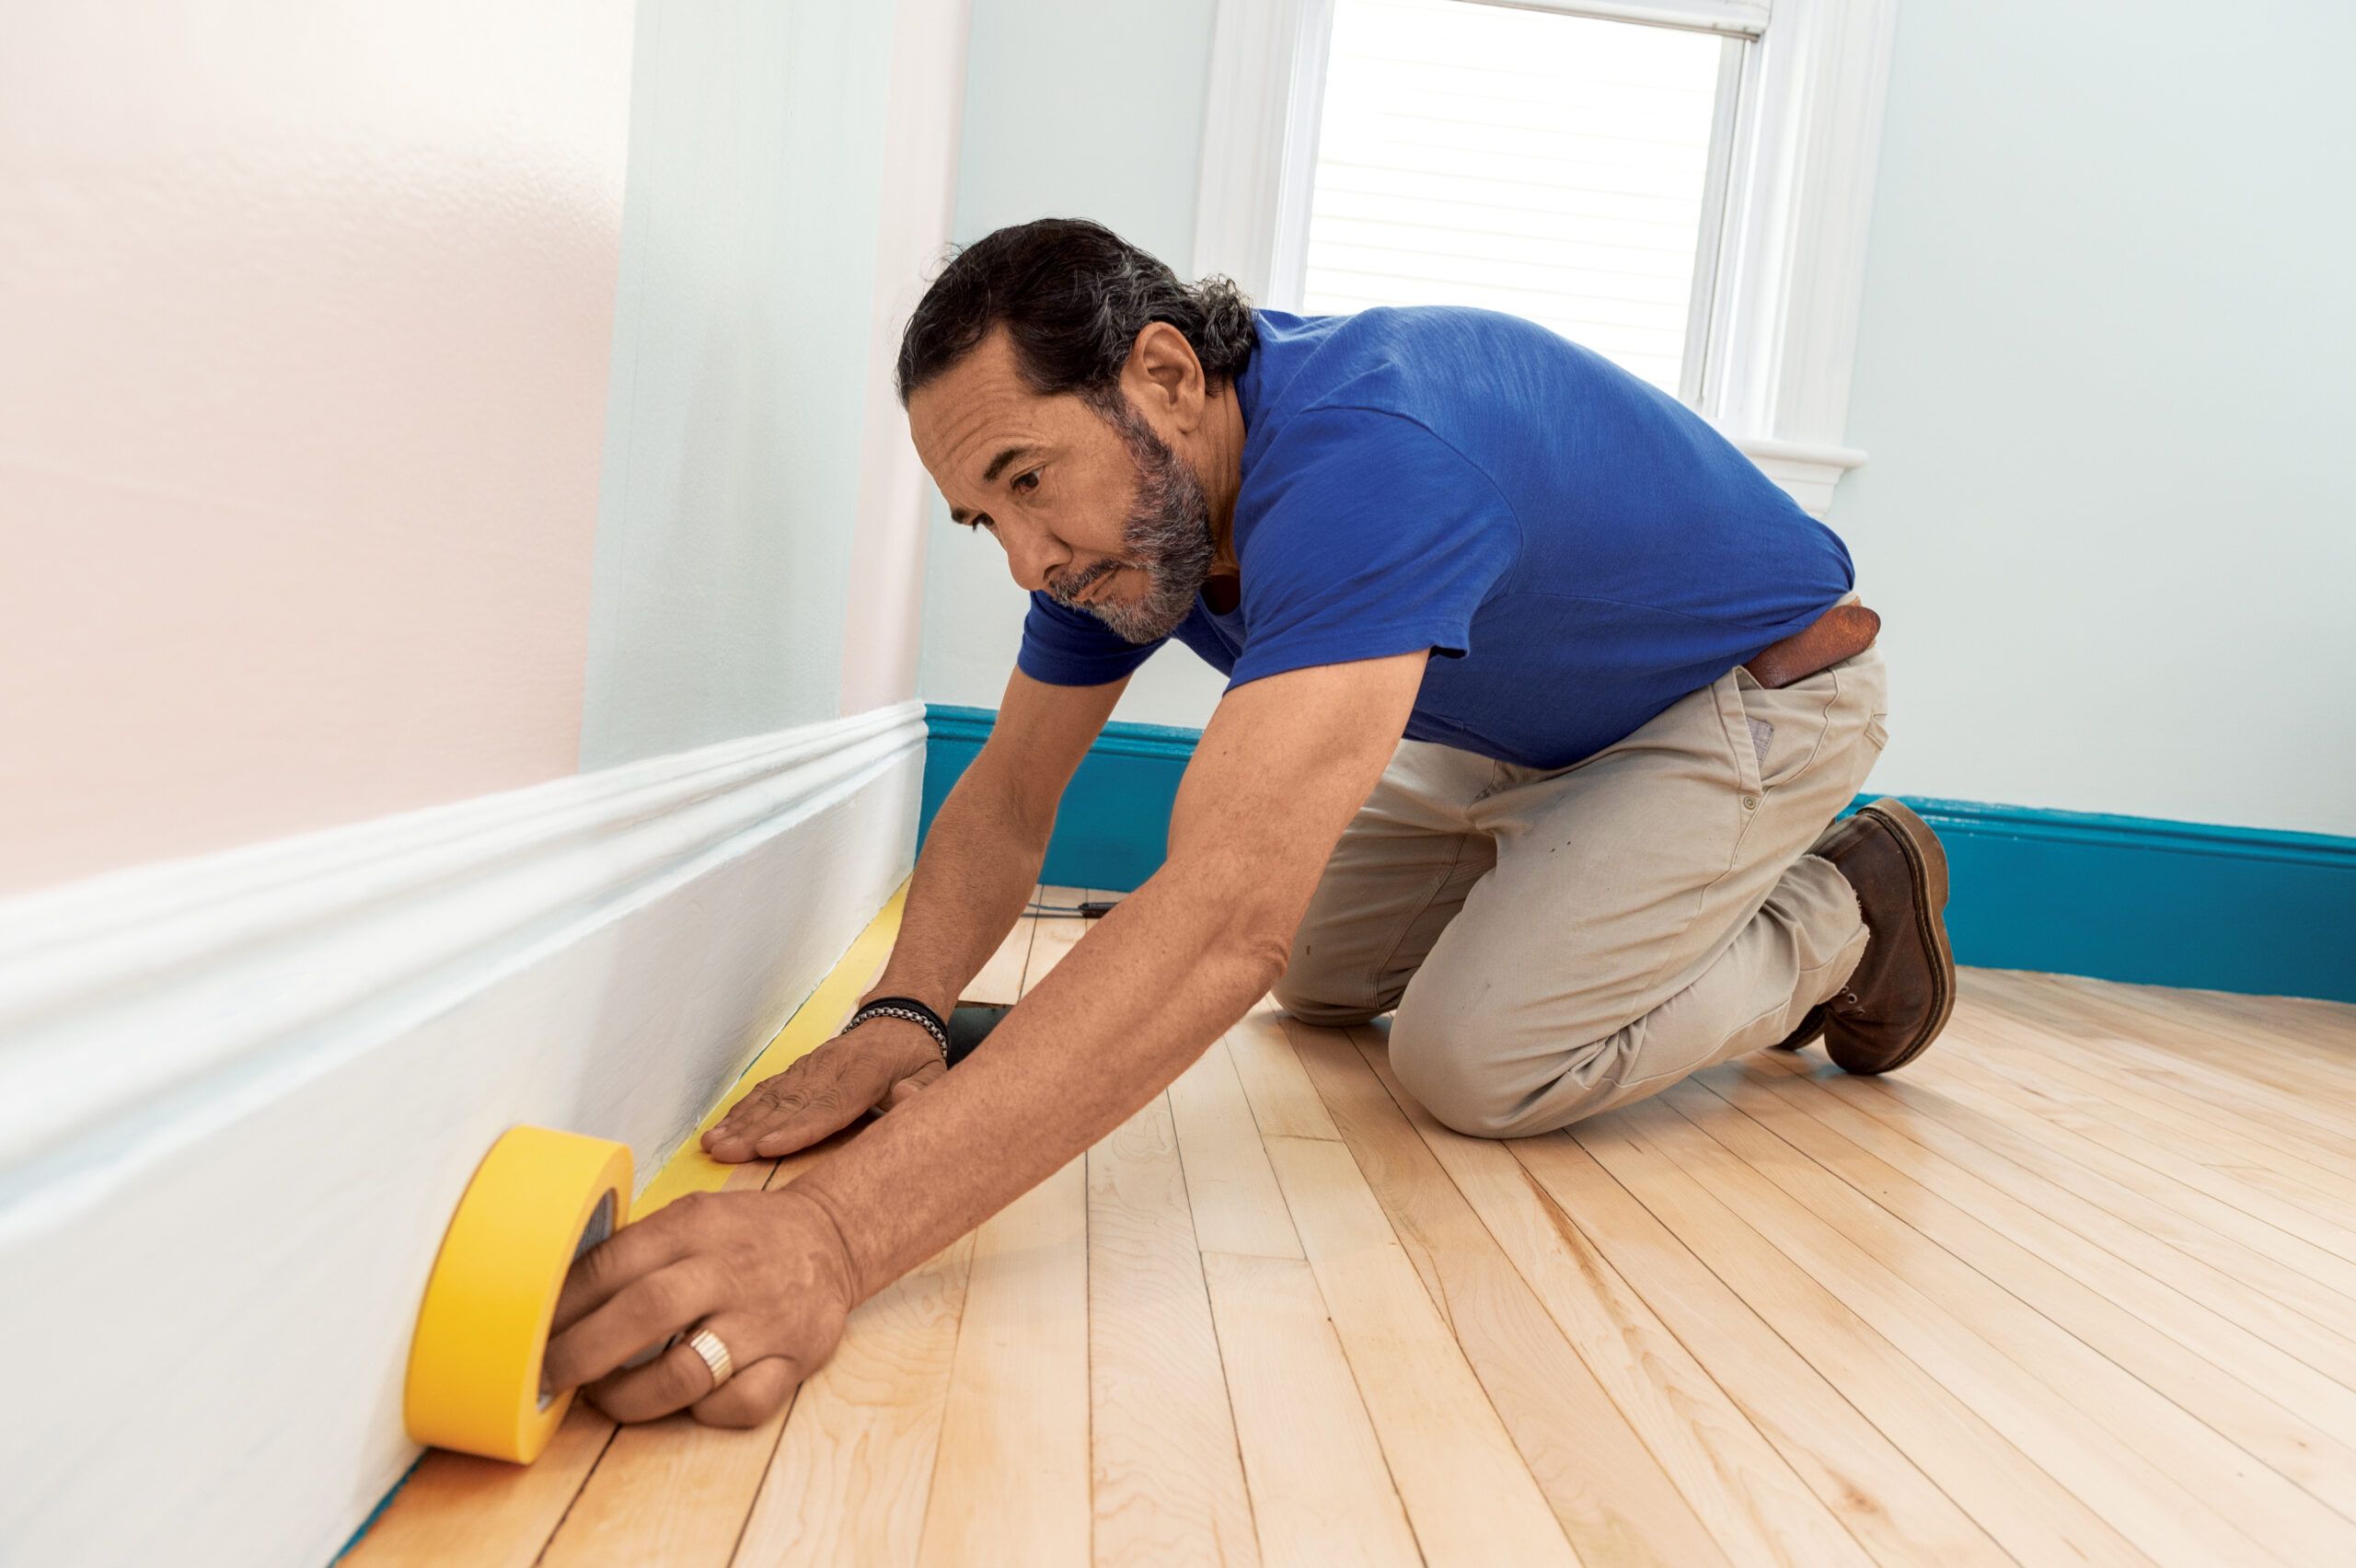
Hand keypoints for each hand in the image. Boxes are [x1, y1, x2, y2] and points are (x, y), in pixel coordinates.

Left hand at [544, 1186, 854, 1426]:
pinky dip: (706, 1412)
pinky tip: (689, 1402)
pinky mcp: (794, 1359)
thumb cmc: (744, 1234)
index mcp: (696, 1226)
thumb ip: (636, 1249)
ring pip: (687, 1371)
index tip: (528, 1334)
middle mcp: (730, 1269)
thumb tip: (552, 1295)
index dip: (562, 1305)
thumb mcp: (692, 1215)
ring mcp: (764, 1318)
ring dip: (631, 1395)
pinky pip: (741, 1404)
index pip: (614, 1264)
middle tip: (547, 1377)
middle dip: (582, 1353)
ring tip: (606, 1396)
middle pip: (645, 1312)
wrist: (832, 1238)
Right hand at [702, 1015, 946, 1161]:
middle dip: (753, 1131)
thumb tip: (906, 1097)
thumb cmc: (915, 1056)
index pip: (828, 1106)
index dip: (796, 1129)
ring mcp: (811, 1067)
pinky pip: (768, 1088)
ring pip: (772, 1097)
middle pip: (789, 1105)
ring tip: (713, 1144)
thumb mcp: (934, 1073)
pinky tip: (723, 1126)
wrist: (897, 1018)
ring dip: (740, 1122)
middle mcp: (830, 1069)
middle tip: (724, 1153)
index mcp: (865, 1074)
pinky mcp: (800, 1068)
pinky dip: (743, 1108)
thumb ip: (923, 1090)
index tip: (767, 1146)